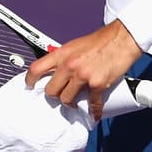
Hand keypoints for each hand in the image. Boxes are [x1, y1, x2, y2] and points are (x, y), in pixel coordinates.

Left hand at [24, 21, 141, 123]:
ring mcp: (83, 76)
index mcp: (62, 54)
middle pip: (51, 90)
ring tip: (76, 100)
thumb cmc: (100, 41)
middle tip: (59, 95)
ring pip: (66, 99)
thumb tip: (57, 71)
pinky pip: (91, 104)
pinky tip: (94, 112)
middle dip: (54, 95)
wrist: (121, 39)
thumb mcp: (75, 45)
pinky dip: (93, 110)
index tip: (30, 86)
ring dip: (71, 102)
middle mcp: (69, 65)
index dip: (30, 80)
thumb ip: (64, 58)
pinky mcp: (97, 85)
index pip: (37, 68)